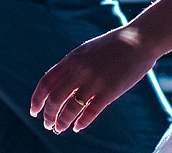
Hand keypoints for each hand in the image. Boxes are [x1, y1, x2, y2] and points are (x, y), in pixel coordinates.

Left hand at [30, 26, 158, 133]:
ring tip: (59, 129)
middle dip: (48, 114)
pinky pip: (90, 112)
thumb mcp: (86, 52)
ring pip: (70, 108)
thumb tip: (58, 86)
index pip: (46, 83)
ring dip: (62, 121)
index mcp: (72, 59)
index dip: (37, 99)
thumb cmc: (112, 47)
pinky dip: (81, 122)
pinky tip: (78, 127)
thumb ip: (72, 67)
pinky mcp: (109, 91)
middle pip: (55, 98)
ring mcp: (94, 81)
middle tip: (47, 124)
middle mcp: (79, 70)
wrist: (138, 41)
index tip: (34, 111)